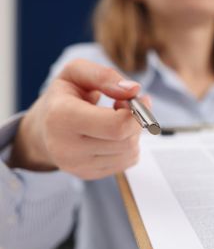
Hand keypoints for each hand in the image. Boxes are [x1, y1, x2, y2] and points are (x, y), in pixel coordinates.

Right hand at [9, 59, 148, 179]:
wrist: (41, 130)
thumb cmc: (62, 97)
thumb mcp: (76, 73)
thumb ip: (104, 76)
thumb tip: (133, 89)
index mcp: (62, 117)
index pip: (117, 126)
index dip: (136, 112)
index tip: (134, 99)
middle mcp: (67, 147)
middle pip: (127, 140)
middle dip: (135, 121)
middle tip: (123, 106)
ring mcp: (78, 166)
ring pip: (130, 153)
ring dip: (133, 134)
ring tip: (115, 119)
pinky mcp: (88, 175)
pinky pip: (126, 163)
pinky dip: (128, 147)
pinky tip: (112, 135)